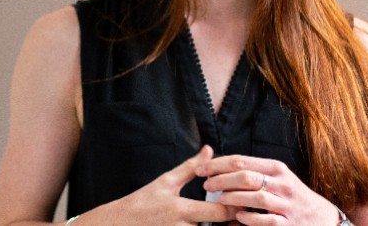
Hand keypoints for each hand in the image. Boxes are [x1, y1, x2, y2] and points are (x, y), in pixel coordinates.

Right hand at [84, 145, 233, 224]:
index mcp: (182, 209)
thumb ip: (191, 168)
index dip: (236, 208)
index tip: (245, 201)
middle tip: (248, 215)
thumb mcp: (166, 182)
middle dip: (236, 223)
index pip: (219, 212)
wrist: (119, 224)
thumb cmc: (143, 201)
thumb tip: (209, 150)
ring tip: (236, 223)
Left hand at [196, 154, 339, 224]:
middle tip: (206, 185)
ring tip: (219, 200)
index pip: (241, 161)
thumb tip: (219, 166)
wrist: (322, 218)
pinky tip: (238, 217)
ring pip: (256, 197)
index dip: (217, 164)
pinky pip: (266, 220)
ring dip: (233, 198)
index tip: (200, 169)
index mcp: (276, 169)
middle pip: (246, 177)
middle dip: (221, 180)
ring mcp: (286, 205)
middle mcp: (282, 184)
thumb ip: (253, 171)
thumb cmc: (291, 196)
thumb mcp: (277, 178)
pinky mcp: (288, 224)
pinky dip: (249, 218)